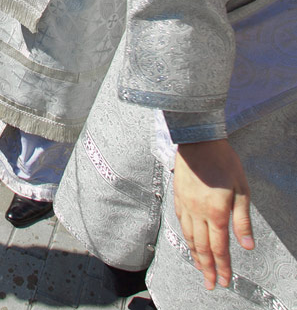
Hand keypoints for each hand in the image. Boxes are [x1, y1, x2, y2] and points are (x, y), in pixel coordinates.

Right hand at [174, 140, 254, 289]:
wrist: (198, 141)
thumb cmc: (224, 163)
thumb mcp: (241, 190)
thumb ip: (242, 220)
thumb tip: (247, 245)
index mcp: (216, 213)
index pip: (219, 247)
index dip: (223, 266)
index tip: (225, 281)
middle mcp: (198, 213)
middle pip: (202, 247)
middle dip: (207, 268)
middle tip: (210, 284)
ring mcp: (186, 205)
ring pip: (189, 236)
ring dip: (195, 255)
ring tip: (200, 268)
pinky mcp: (178, 196)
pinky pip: (181, 222)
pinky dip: (186, 236)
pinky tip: (189, 241)